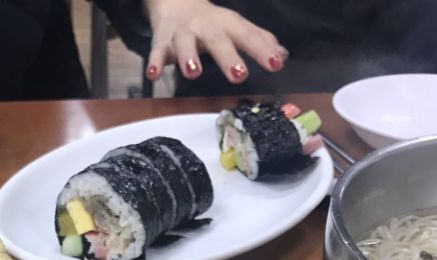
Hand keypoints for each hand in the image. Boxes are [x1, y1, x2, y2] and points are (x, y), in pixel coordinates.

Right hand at [144, 0, 287, 83]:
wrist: (175, 2)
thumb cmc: (209, 23)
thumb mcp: (235, 28)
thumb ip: (258, 41)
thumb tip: (283, 56)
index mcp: (227, 25)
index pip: (248, 36)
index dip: (262, 49)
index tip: (275, 64)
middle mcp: (206, 27)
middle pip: (218, 41)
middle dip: (228, 57)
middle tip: (239, 75)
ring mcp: (183, 34)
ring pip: (185, 44)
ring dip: (188, 57)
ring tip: (193, 73)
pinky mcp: (162, 40)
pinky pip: (157, 51)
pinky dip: (155, 61)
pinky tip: (153, 74)